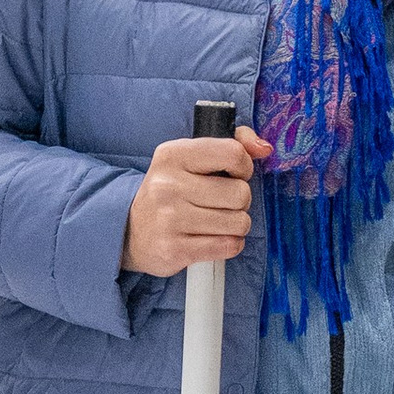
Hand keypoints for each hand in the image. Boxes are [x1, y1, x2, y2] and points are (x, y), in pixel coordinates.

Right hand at [122, 124, 267, 277]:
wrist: (129, 231)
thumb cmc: (170, 191)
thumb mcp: (190, 158)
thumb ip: (231, 144)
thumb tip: (264, 148)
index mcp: (173, 155)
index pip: (233, 153)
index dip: (243, 168)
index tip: (232, 175)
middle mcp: (168, 185)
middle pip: (240, 193)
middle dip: (240, 201)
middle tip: (222, 204)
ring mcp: (170, 219)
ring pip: (239, 222)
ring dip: (236, 225)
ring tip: (217, 222)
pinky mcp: (175, 249)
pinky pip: (228, 246)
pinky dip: (230, 244)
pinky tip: (214, 239)